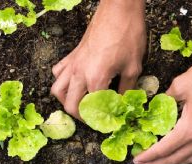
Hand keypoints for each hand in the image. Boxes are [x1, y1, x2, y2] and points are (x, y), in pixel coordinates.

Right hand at [51, 0, 145, 118]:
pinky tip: (74, 83)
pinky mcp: (72, 55)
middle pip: (70, 105)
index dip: (101, 120)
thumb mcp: (133, 67)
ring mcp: (73, 63)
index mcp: (95, 79)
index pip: (93, 109)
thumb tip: (124, 104)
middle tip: (94, 119)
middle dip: (81, 117)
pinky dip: (62, 82)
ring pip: (57, 90)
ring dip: (66, 101)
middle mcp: (79, 73)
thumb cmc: (128, 35)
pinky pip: (58, 72)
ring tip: (80, 104)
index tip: (109, 123)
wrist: (119, 10)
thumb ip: (127, 89)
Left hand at [133, 52, 191, 163]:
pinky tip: (180, 152)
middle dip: (157, 163)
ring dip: (172, 162)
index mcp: (190, 129)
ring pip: (189, 158)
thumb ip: (167, 97)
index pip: (164, 149)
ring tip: (158, 163)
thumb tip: (159, 103)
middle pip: (175, 158)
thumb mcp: (182, 84)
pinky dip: (185, 156)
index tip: (136, 160)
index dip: (149, 155)